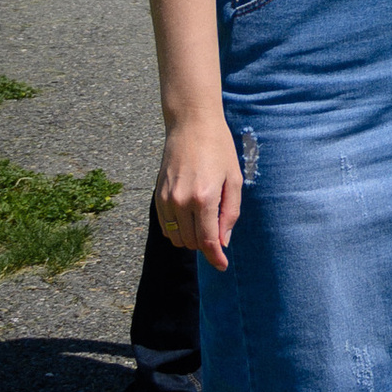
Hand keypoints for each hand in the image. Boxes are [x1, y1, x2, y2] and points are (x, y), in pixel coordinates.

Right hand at [155, 112, 242, 269]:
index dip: (216, 257)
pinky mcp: (157, 195)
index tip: (222, 266)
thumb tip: (223, 241)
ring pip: (177, 238)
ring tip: (206, 225)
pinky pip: (165, 227)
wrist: (191, 124)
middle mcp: (181, 201)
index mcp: (204, 198)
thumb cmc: (218, 148)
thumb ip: (230, 213)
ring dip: (192, 239)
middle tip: (219, 234)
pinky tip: (190, 222)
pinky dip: (177, 231)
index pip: (208, 241)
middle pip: (192, 242)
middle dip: (207, 245)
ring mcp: (166, 199)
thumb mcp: (234, 179)